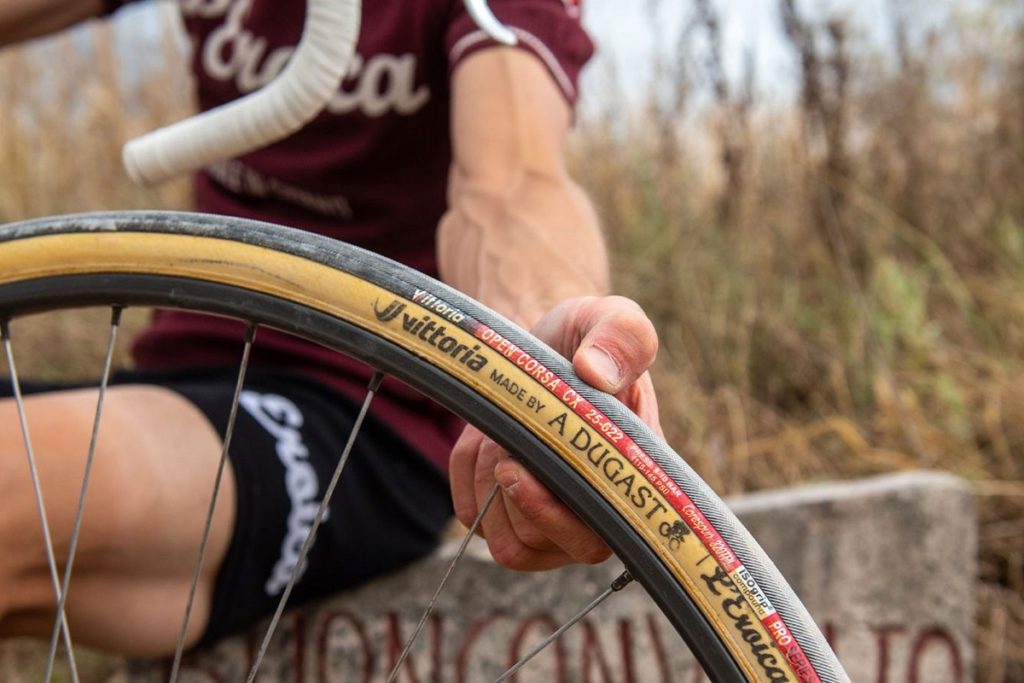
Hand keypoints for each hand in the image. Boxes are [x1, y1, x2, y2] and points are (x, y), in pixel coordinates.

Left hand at [449, 296, 660, 569]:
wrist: (546, 343)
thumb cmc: (587, 336)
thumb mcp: (611, 317)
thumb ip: (621, 334)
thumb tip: (598, 373)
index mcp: (630, 478)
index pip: (595, 537)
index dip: (551, 516)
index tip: (514, 467)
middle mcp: (595, 512)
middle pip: (538, 546)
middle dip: (508, 488)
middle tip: (505, 436)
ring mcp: (552, 522)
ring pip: (504, 540)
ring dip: (487, 480)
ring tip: (502, 430)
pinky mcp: (510, 517)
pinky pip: (474, 520)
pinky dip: (467, 477)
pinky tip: (486, 439)